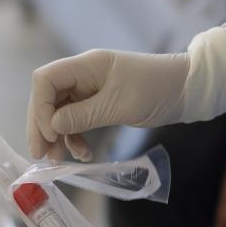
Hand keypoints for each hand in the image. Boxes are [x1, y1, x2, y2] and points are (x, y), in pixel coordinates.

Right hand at [27, 50, 188, 161]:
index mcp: (86, 66)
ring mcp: (89, 90)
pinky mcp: (99, 104)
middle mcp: (83, 76)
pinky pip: (77, 121)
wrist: (185, 90)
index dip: (40, 107)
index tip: (50, 134)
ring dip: (58, 137)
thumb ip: (84, 116)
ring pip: (60, 113)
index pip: (45, 80)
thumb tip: (52, 126)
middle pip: (48, 99)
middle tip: (41, 155)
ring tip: (59, 161)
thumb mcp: (118, 105)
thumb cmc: (156, 89)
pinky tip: (84, 155)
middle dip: (42, 126)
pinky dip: (76, 138)